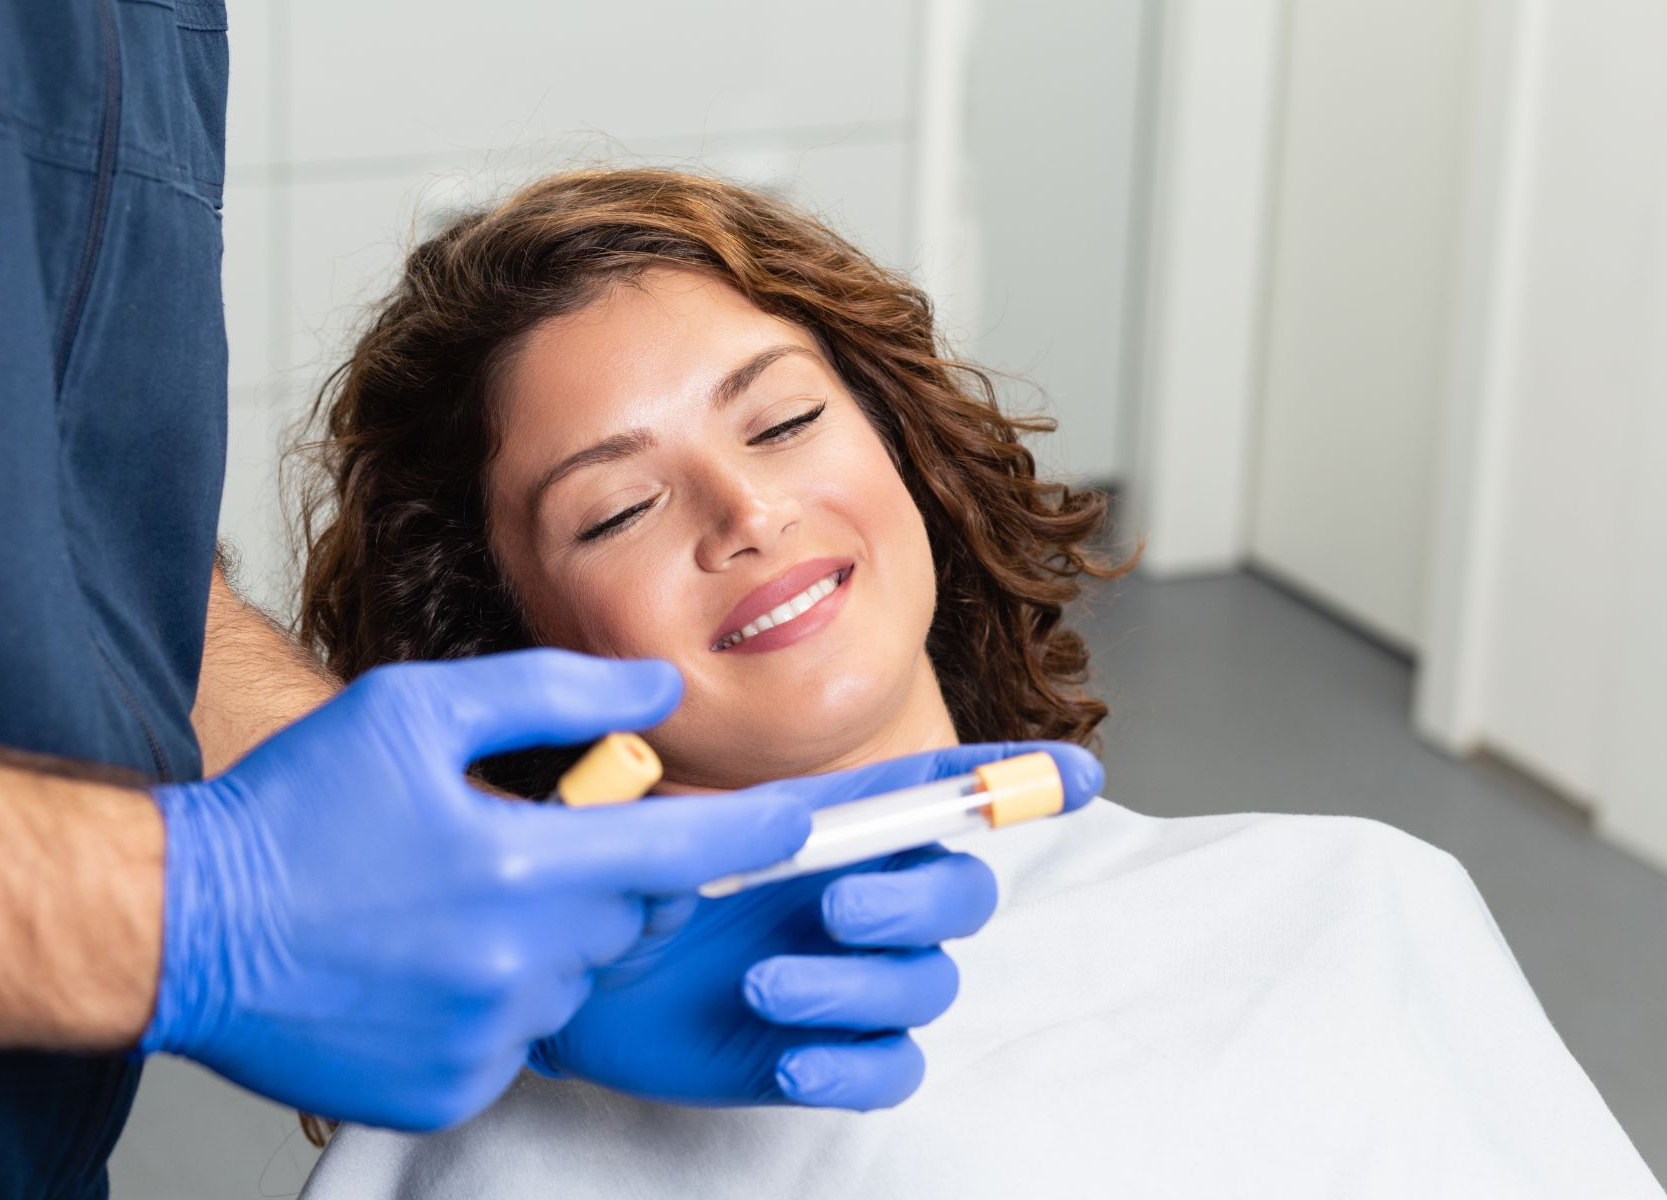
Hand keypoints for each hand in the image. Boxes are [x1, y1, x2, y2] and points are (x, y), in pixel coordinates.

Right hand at [139, 650, 810, 1131]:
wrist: (183, 924)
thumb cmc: (296, 809)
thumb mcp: (419, 711)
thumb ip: (555, 696)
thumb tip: (658, 696)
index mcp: (522, 865)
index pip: (685, 851)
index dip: (755, 834)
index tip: (804, 821)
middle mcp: (518, 963)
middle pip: (632, 915)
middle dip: (609, 875)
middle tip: (525, 843)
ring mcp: (487, 1037)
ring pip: (576, 976)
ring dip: (547, 936)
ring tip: (455, 901)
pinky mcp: (452, 1087)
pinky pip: (524, 1036)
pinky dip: (500, 997)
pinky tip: (430, 962)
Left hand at [531, 742, 1103, 1109]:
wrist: (575, 987)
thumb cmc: (623, 892)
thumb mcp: (656, 838)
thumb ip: (717, 824)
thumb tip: (783, 824)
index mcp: (835, 827)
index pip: (941, 794)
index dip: (1013, 779)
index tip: (1077, 776)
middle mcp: (864, 897)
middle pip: (960, 893)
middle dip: (916, 899)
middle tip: (835, 908)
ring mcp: (855, 980)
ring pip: (928, 984)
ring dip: (859, 985)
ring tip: (764, 987)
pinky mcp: (833, 1054)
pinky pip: (893, 1068)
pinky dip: (856, 1066)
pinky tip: (792, 1061)